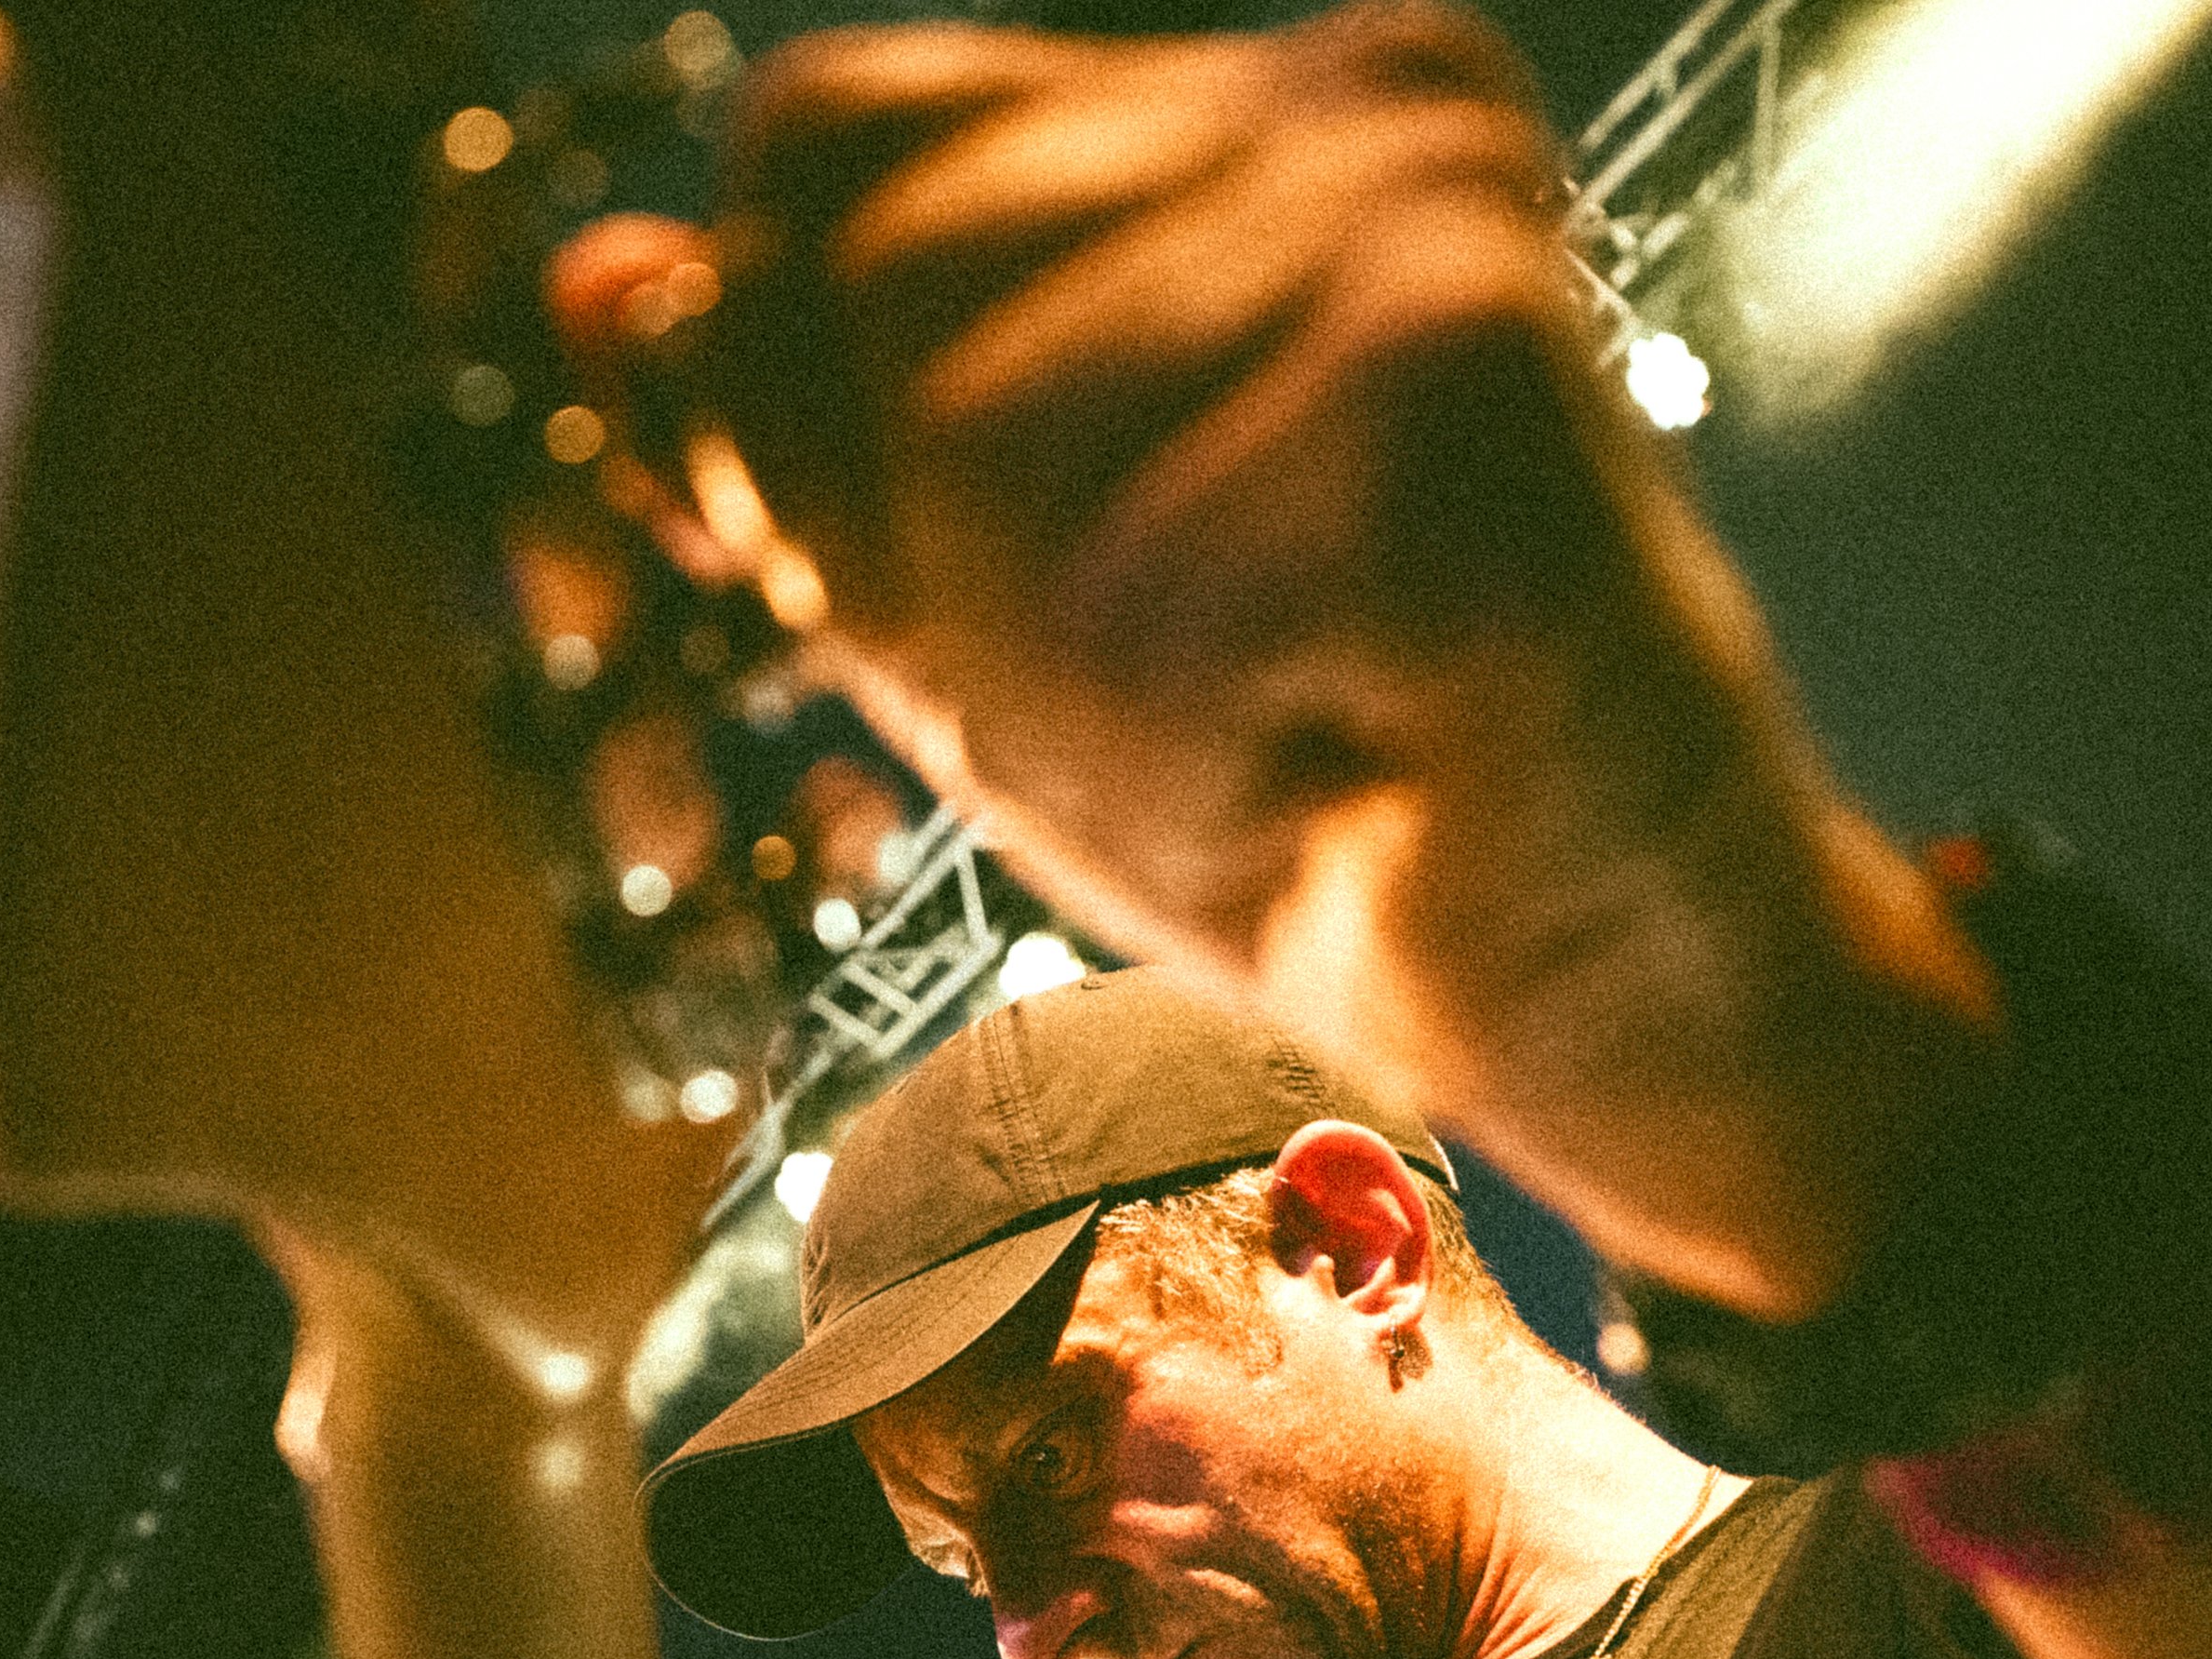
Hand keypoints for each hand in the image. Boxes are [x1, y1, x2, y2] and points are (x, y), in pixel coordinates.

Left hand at [572, 6, 2002, 1314]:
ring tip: (1279, 741)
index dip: (811, 415)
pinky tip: (1347, 776)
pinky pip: (1125, 590)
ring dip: (1082, 697)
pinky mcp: (1472, 375)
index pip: (829, 150)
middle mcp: (1355, 104)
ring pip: (978, 448)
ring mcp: (1427, 214)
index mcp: (1251, 118)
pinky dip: (1187, 757)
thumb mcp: (1009, 623)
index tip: (989, 604)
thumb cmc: (1328, 809)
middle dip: (961, 584)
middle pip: (879, 294)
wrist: (1619, 1001)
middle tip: (1185, 703)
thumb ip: (821, 453)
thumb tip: (592, 289)